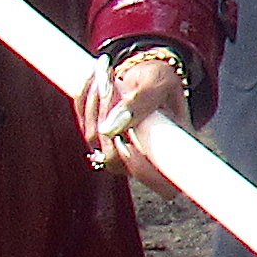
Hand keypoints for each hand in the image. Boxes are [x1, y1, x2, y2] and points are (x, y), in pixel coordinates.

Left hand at [75, 45, 185, 179]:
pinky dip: (86, 99)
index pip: (160, 182)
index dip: (140, 168)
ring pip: (95, 139)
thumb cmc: (161, 79)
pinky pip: (84, 124)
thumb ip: (140, 103)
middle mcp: (146, 159)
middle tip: (112, 82)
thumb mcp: (158, 83)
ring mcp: (120, 153)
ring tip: (106, 76)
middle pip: (115, 158)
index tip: (127, 138)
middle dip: (108, 115)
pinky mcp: (100, 140)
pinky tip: (97, 81)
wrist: (147, 74)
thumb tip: (109, 128)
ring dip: (95, 103)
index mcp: (171, 150)